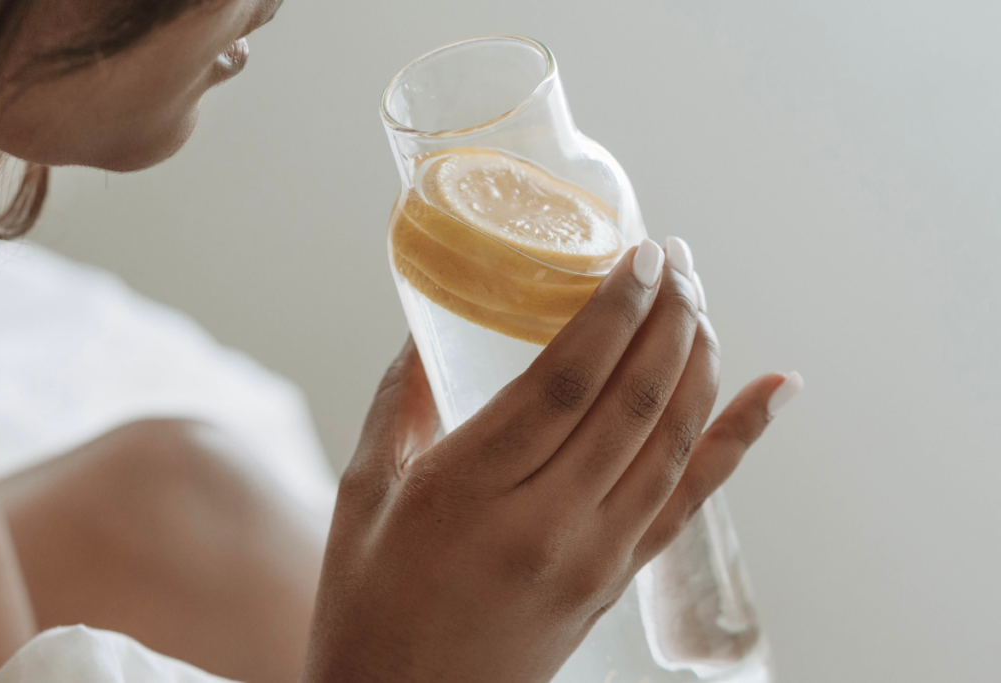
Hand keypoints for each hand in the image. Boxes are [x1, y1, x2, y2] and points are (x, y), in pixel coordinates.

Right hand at [303, 240, 793, 682]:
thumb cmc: (368, 606)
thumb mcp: (362, 493)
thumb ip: (401, 401)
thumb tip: (428, 326)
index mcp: (470, 491)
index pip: (565, 381)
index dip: (613, 311)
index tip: (639, 256)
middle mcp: (547, 523)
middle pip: (632, 400)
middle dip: (667, 317)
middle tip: (675, 258)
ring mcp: (595, 556)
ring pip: (672, 439)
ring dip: (698, 359)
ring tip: (699, 300)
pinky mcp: (617, 578)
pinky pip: (692, 498)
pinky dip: (740, 438)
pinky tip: (774, 389)